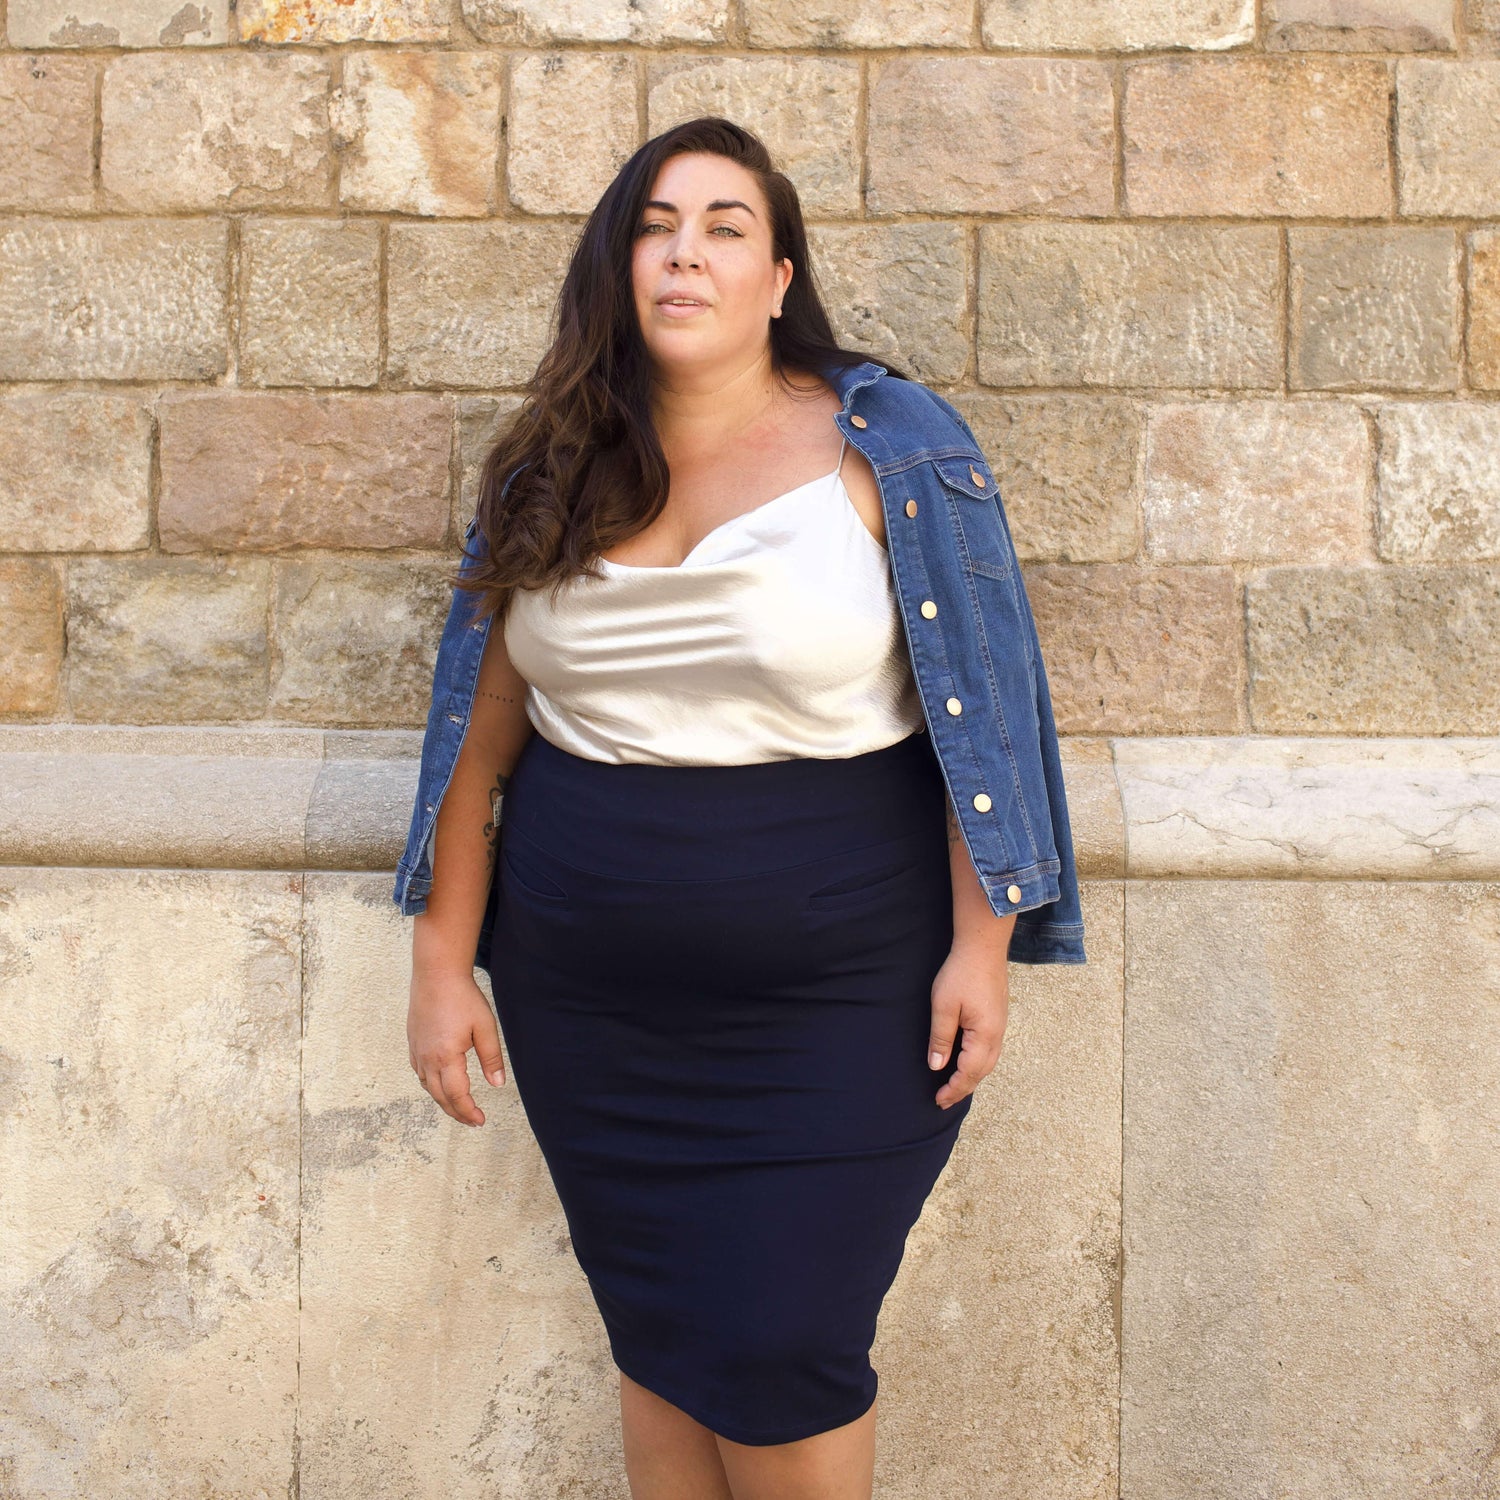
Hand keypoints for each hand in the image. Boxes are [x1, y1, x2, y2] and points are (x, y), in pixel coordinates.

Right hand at [407, 964, 505, 1126]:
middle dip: (456, 1112)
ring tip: (459, 1107)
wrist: (436, 974)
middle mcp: (427, 1059)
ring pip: (428, 1086)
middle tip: (472, 1121)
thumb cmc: (462, 997)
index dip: (468, 1112)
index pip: (457, 1095)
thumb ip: (492, 1058)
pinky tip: (440, 1084)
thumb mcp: (485, 1027)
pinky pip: (420, 1073)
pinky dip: (431, 1085)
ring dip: (443, 1101)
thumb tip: (498, 1084)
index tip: (480, 1121)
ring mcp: (417, 1051)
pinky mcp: (413, 1042)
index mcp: (446, 1057)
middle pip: (440, 1096)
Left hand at [927, 943, 1009, 1108]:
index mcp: (984, 1035)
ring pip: (988, 1062)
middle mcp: (997, 1034)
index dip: (953, 1089)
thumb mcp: (943, 1006)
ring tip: (954, 1085)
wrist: (983, 946)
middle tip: (944, 1100)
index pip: (969, 1072)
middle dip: (963, 1088)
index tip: (938, 1100)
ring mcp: (1000, 1026)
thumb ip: (941, 1038)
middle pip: (982, 1072)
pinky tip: (967, 1061)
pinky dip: (978, 1063)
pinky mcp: (998, 1017)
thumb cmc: (961, 973)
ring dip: (971, 1077)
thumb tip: (937, 1066)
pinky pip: (990, 1049)